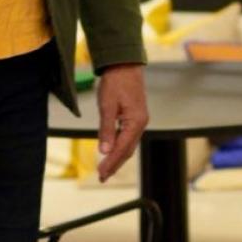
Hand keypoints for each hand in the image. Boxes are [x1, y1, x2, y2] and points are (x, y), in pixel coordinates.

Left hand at [94, 63, 148, 181]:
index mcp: (135, 122)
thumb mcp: (107, 105)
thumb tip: (104, 150)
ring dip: (117, 157)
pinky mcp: (135, 116)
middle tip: (102, 177)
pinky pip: (128, 136)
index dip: (111, 162)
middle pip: (127, 150)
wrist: (124, 64)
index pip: (122, 148)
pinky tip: (111, 150)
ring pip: (129, 144)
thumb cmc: (115, 82)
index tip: (101, 174)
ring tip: (105, 168)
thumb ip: (106, 129)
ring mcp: (140, 120)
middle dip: (114, 164)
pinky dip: (120, 146)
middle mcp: (141, 123)